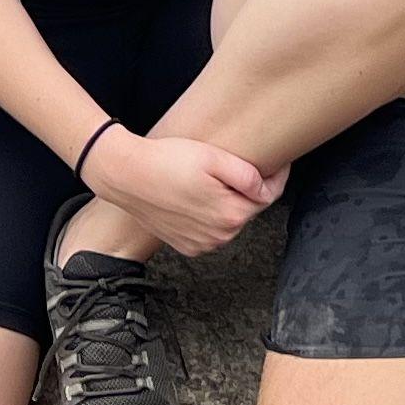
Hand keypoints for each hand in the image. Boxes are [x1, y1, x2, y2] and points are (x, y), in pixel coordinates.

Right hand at [88, 130, 281, 258]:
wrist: (127, 176)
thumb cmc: (168, 161)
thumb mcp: (213, 158)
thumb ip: (247, 175)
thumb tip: (266, 188)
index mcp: (231, 215)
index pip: (268, 197)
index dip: (275, 177)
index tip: (277, 162)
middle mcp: (220, 236)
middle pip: (247, 210)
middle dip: (247, 191)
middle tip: (232, 167)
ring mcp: (203, 244)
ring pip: (228, 221)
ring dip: (227, 204)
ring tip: (209, 181)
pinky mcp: (187, 246)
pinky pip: (210, 231)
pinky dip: (210, 217)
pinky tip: (195, 197)